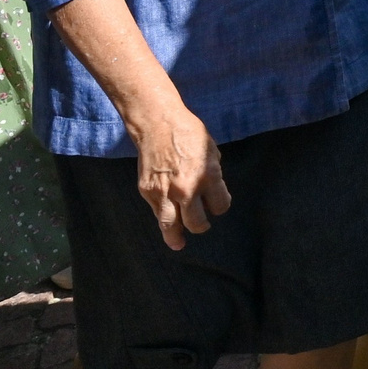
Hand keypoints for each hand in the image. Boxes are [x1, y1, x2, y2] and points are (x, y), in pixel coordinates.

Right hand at [126, 102, 229, 250]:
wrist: (158, 124)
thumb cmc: (189, 133)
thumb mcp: (211, 151)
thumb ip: (213, 174)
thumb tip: (211, 193)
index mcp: (208, 176)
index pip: (220, 206)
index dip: (220, 206)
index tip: (217, 205)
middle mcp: (186, 188)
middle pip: (196, 222)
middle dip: (201, 226)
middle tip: (202, 226)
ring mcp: (165, 192)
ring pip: (170, 225)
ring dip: (175, 237)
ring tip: (179, 244)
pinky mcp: (147, 191)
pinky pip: (157, 212)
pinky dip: (163, 218)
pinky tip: (166, 222)